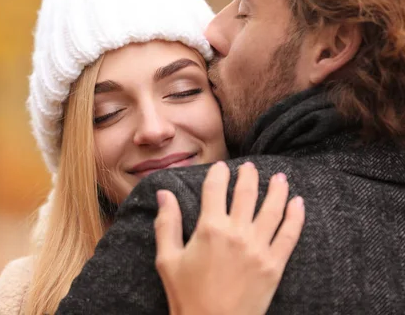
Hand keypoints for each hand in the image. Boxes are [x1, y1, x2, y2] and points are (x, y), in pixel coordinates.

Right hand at [154, 161, 304, 314]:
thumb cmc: (186, 296)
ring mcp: (258, 248)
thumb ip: (167, 223)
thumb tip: (164, 193)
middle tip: (250, 167)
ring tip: (280, 177)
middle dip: (249, 175)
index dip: (218, 174)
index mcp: (209, 229)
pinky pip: (289, 235)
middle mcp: (236, 233)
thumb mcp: (167, 259)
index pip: (215, 189)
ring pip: (272, 209)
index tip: (221, 167)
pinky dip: (295, 216)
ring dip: (277, 189)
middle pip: (246, 193)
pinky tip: (298, 203)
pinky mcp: (274, 265)